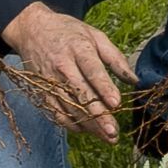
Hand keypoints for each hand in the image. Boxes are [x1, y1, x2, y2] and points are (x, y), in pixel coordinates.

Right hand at [0, 3, 134, 141]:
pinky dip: (71, 124)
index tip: (116, 104)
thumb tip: (134, 80)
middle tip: (114, 132)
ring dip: (88, 125)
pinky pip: (56, 112)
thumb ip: (115, 58)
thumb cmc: (69, 32)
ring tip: (106, 137)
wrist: (33, 30)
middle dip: (98, 115)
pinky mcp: (42, 91)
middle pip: (81, 94)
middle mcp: (63, 66)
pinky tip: (86, 131)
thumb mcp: (95, 35)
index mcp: (78, 49)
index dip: (104, 88)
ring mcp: (50, 80)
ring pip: (69, 107)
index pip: (92, 70)